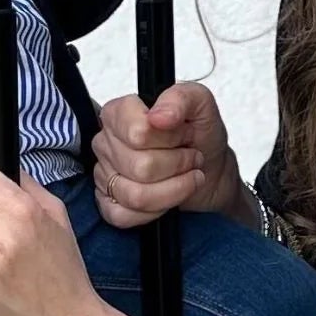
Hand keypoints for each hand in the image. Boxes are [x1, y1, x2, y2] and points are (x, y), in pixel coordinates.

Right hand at [91, 82, 245, 225]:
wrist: (211, 170)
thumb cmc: (201, 136)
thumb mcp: (200, 105)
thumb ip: (180, 98)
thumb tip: (159, 116)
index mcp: (119, 113)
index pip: (138, 133)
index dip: (170, 138)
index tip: (184, 133)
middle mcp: (105, 142)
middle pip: (141, 167)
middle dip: (178, 165)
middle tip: (190, 157)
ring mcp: (104, 174)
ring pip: (136, 195)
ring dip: (174, 189)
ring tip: (186, 176)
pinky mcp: (108, 203)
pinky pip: (124, 217)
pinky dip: (156, 211)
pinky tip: (169, 198)